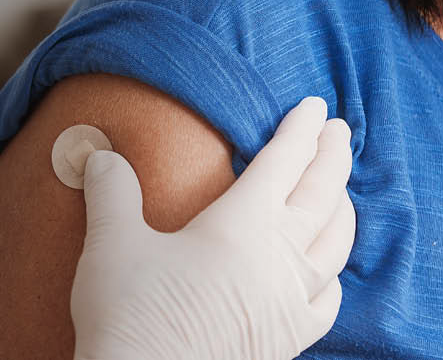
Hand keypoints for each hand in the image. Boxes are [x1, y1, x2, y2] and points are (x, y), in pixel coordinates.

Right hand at [70, 97, 354, 359]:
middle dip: (332, 157)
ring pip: (336, 245)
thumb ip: (112, 192)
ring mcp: (289, 303)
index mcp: (242, 224)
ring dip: (343, 208)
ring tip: (341, 191)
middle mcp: (279, 260)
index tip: (315, 107)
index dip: (300, 130)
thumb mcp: (111, 242)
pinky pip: (328, 301)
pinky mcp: (287, 340)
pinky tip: (327, 273)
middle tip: (340, 131)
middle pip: (322, 195)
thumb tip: (99, 156)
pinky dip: (334, 276)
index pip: (283, 162)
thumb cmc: (131, 314)